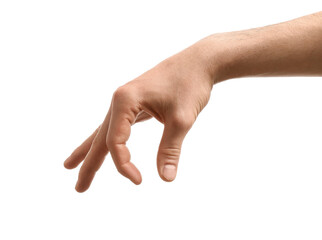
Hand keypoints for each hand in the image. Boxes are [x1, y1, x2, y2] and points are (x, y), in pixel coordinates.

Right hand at [64, 43, 214, 191]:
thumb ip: (170, 149)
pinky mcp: (135, 104)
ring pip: (105, 132)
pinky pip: (116, 126)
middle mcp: (120, 100)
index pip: (114, 141)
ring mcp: (126, 102)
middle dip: (88, 164)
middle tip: (78, 189)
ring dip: (91, 152)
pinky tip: (104, 147)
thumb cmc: (190, 84)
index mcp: (125, 100)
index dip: (123, 165)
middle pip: (100, 138)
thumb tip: (165, 178)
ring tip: (72, 167)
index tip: (139, 180)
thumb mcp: (181, 119)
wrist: (199, 62)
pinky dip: (108, 140)